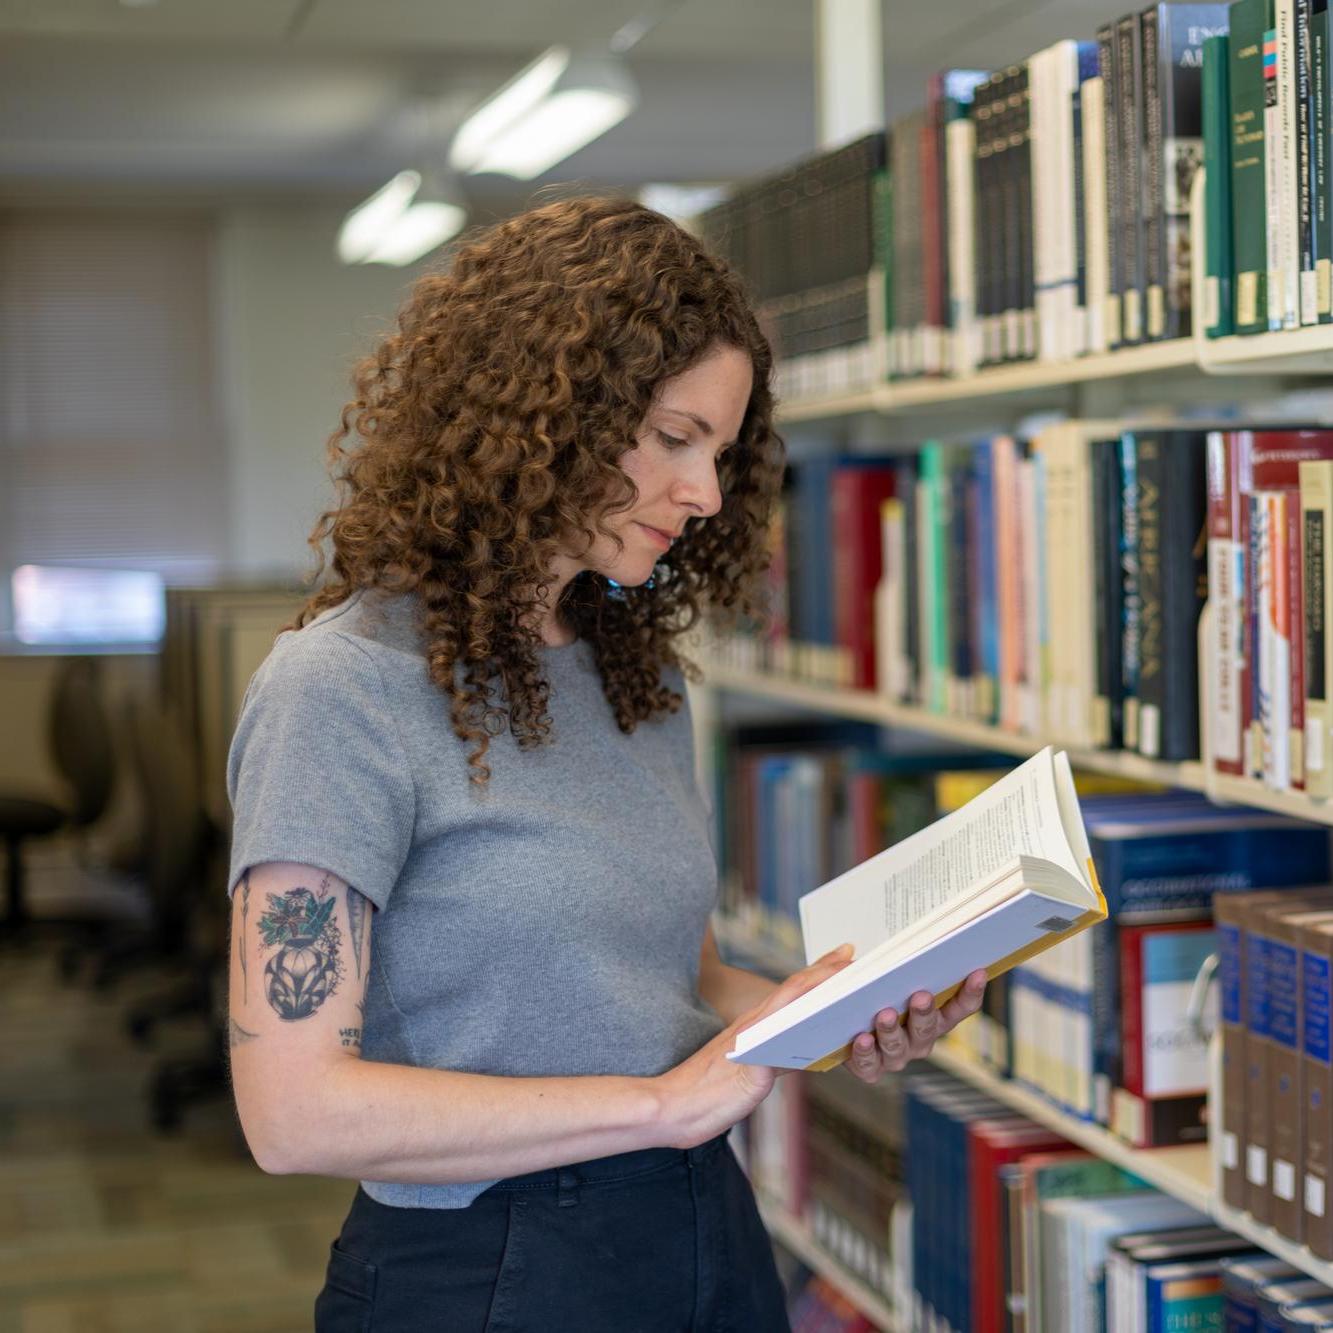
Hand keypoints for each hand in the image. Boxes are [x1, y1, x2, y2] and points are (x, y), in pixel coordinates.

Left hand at [657, 943, 855, 1148]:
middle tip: (850, 954)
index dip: (822, 974)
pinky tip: (814, 1022)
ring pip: (790, 1005)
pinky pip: (785, 1027)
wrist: (671, 1109)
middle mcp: (755, 1025)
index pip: (795, 992)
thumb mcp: (737, 1091)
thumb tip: (778, 1059)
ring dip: (815, 989)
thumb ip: (758, 1073)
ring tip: (840, 980)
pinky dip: (804, 1015)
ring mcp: (753, 1036)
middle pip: (795, 989)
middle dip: (823, 970)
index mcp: (756, 1028)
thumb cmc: (701, 1100)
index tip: (847, 960)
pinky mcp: (750, 1052)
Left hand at [843, 969, 986, 1083]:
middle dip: (926, 1013)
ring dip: (893, 1031)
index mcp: (930, 1014)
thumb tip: (849, 951)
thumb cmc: (856, 993)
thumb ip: (856, 961)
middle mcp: (918, 1038)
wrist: (830, 1024)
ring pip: (900, 1047)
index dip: (970, 992)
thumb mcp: (858, 971)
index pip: (959, 1007)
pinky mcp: (870, 1068)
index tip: (978, 972)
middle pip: (929, 1029)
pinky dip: (866, 1053)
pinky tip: (861, 1038)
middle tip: (921, 995)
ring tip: (885, 1014)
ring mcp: (895, 1055)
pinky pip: (870, 1065)